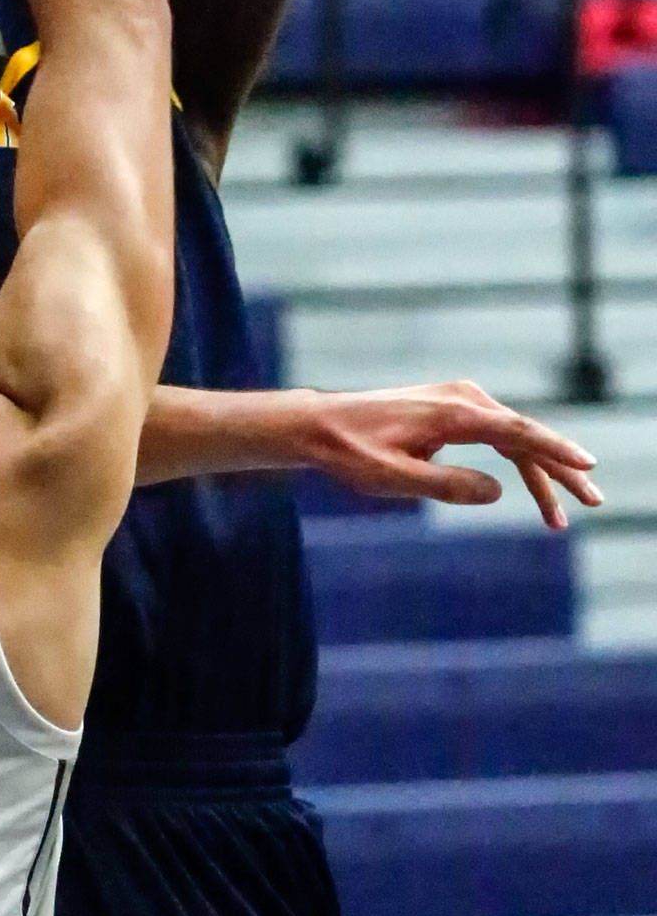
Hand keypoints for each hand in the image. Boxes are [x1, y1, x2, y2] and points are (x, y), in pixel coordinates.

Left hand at [305, 382, 602, 529]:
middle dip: (560, 469)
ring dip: (540, 472)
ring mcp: (457, 401)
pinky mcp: (451, 410)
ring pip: (514, 436)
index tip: (587, 465)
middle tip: (593, 503)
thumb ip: (446, 485)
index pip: (517, 430)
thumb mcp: (394, 478)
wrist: (321, 425)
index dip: (555, 449)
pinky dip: (516, 460)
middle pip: (524, 433)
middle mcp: (460, 398)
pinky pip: (496, 434)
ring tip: (562, 516)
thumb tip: (498, 490)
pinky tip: (530, 490)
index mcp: (450, 413)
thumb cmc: (352, 452)